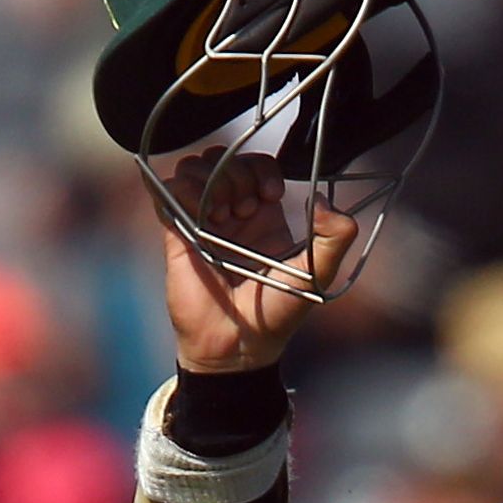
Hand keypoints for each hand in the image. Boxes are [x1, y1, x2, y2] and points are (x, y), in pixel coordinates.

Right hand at [161, 150, 359, 373]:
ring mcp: (201, 220)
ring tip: (221, 216)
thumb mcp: (318, 274)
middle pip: (224, 157)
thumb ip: (335, 239)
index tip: (270, 195)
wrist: (238, 345)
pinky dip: (182, 190)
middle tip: (242, 210)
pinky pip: (168, 189)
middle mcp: (231, 211)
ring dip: (209, 181)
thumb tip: (325, 202)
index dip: (261, 169)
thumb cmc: (277, 313)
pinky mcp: (176, 232)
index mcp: (264, 215)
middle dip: (235, 172)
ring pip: (194, 168)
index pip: (257, 164)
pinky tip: (200, 215)